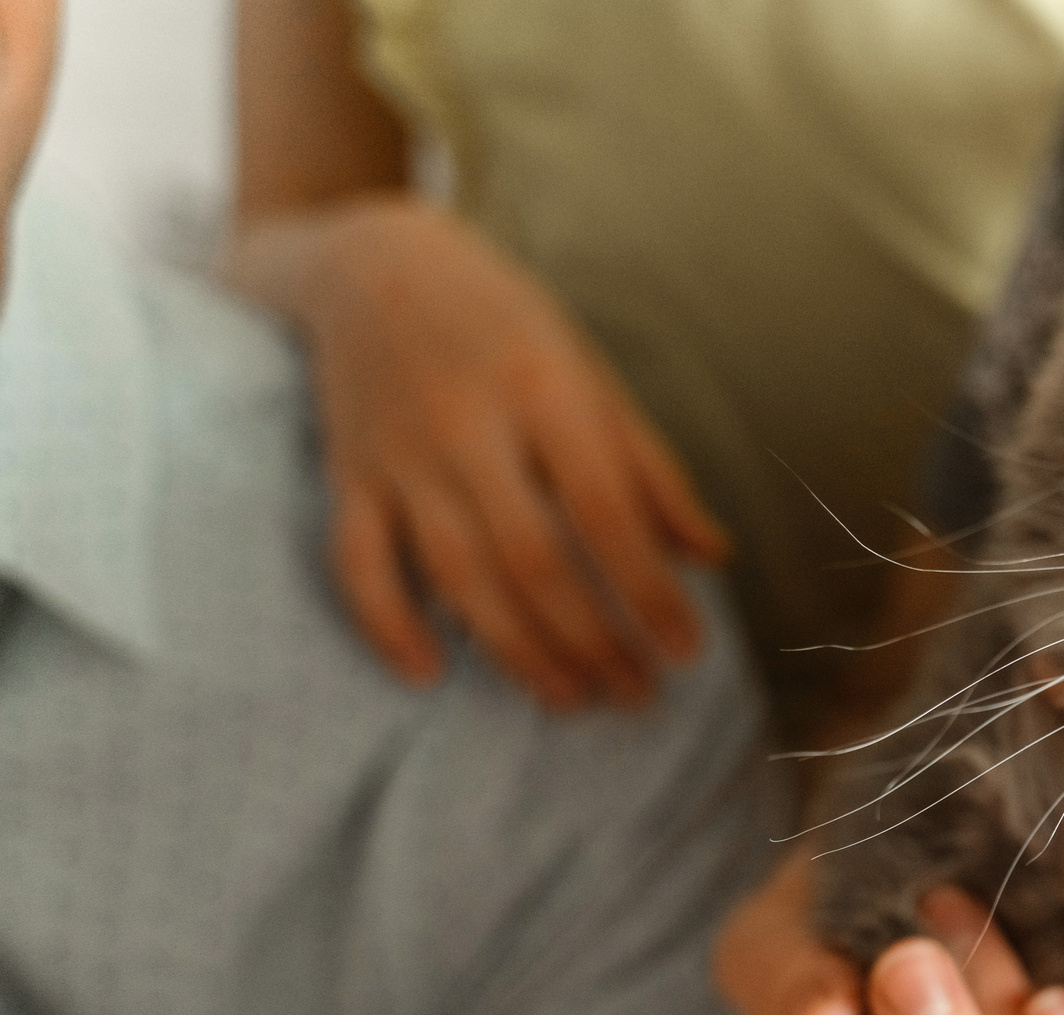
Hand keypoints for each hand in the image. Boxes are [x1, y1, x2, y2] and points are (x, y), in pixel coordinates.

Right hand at [226, 197, 729, 711]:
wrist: (370, 262)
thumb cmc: (505, 325)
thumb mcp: (590, 373)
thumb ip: (650, 468)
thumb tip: (712, 556)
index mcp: (542, 390)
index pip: (604, 512)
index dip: (649, 590)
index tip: (688, 650)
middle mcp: (467, 426)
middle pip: (534, 560)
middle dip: (592, 641)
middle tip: (638, 694)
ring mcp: (399, 454)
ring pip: (457, 576)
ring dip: (517, 652)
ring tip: (571, 699)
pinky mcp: (347, 474)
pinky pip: (357, 563)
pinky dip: (388, 625)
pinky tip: (430, 676)